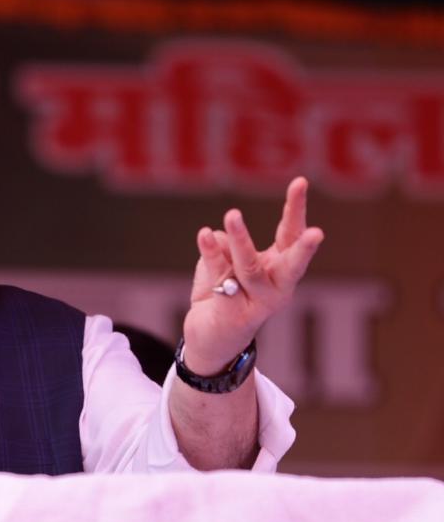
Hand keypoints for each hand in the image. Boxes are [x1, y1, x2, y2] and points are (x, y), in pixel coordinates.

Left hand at [182, 176, 323, 373]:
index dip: (295, 208)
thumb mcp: (225, 265)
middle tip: (316, 232)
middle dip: (304, 249)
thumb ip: (225, 248)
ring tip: (232, 215)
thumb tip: (218, 236)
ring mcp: (257, 304)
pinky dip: (212, 255)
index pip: (291, 234)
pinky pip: (222, 278)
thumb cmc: (225, 295)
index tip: (299, 181)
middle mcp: (276, 287)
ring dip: (242, 240)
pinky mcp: (235, 314)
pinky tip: (205, 235)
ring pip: (250, 268)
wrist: (211, 340)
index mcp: (280, 269)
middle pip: (292, 264)